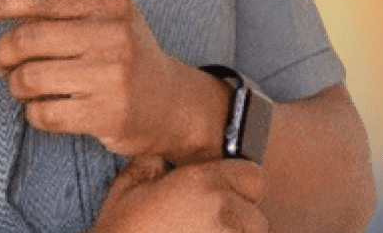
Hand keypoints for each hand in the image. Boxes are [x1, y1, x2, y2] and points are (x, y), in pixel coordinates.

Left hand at [0, 0, 183, 157]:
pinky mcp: (111, 115)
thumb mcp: (90, 14)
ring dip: (15, 85)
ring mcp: (115, 76)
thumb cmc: (118, 50)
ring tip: (19, 85)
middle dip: (2, 51)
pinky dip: (32, 112)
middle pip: (30, 37)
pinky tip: (40, 107)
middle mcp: (116, 34)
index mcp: (109, 1)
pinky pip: (46, 113)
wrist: (171, 103)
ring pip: (32, 78)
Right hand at [90, 158, 268, 232]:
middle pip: (256, 218)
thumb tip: (158, 157)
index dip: (240, 184)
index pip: (254, 177)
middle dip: (238, 221)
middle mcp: (224, 214)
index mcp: (202, 184)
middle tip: (207, 225)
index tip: (223, 194)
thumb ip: (149, 165)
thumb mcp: (126, 190)